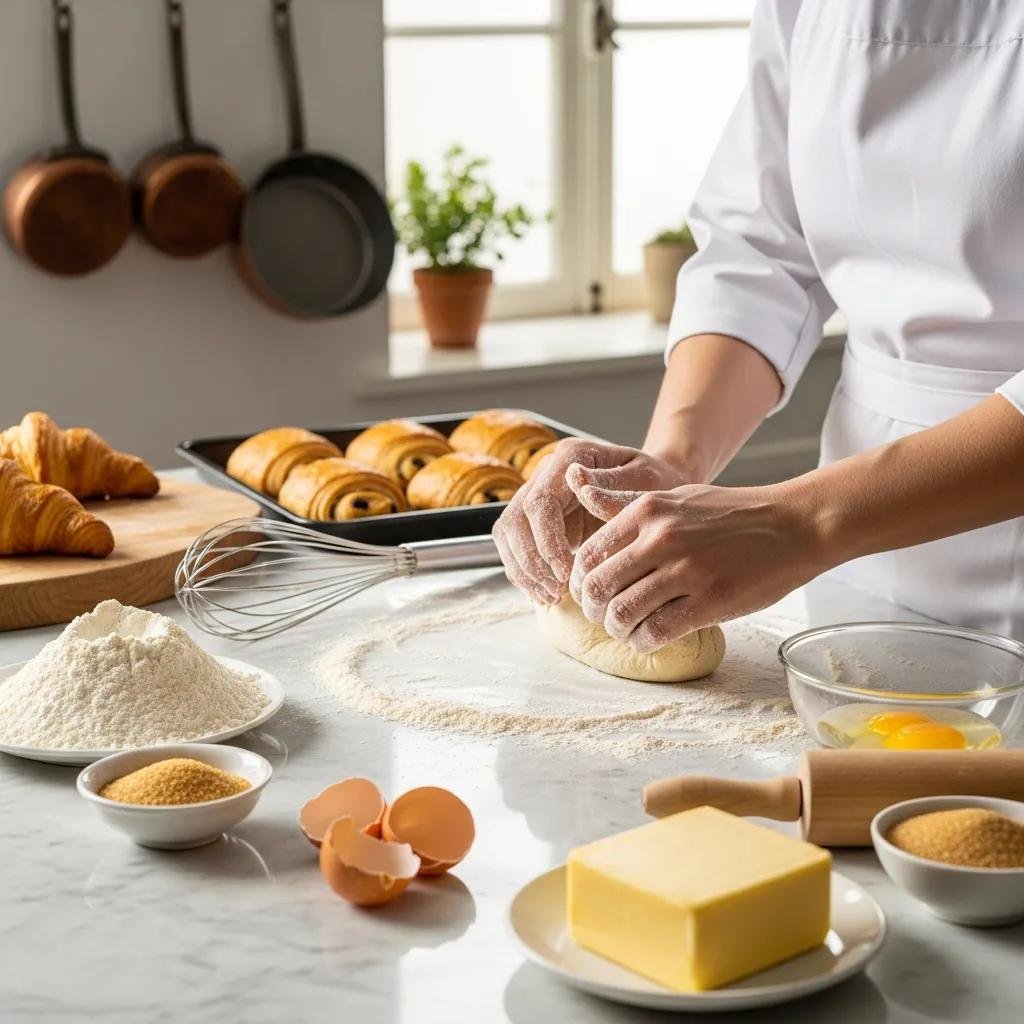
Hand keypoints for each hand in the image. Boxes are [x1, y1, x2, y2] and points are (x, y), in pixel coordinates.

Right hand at [492, 438, 687, 604]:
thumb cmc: (656, 482)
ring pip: (508, 532)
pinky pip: (515, 545)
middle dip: (532, 561)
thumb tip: (576, 481)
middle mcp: (547, 472)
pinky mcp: (537, 519)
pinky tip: (544, 594)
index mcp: (570, 455)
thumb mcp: (646, 481)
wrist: (657, 484)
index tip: (568, 572)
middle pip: (516, 518)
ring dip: (524, 569)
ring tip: (550, 597)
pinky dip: (524, 572)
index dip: (547, 541)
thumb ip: (613, 488)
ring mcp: (538, 493)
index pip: (540, 502)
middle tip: (556, 591)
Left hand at [567, 480, 826, 650]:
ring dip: (618, 630)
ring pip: (621, 613)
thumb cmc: (735, 513)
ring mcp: (684, 571)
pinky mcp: (709, 601)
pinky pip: (656, 632)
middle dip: (593, 610)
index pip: (589, 555)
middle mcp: (659, 538)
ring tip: (628, 630)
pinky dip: (644, 642)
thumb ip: (634, 513)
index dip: (581, 583)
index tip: (589, 595)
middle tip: (604, 618)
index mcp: (647, 511)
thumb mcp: (678, 498)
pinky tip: (651, 638)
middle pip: (597, 587)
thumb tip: (589, 518)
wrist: (796, 523)